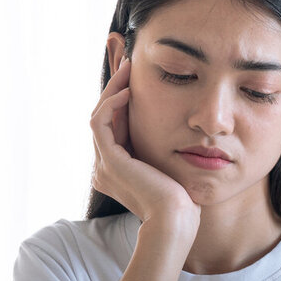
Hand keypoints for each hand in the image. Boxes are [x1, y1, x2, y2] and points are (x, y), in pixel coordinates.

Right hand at [90, 33, 199, 233]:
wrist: (175, 221)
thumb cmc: (181, 200)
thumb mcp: (170, 167)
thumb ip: (164, 149)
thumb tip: (177, 128)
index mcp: (115, 169)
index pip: (113, 125)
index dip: (120, 97)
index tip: (134, 74)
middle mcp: (104, 166)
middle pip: (103, 116)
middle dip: (113, 86)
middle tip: (127, 59)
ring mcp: (104, 164)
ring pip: (99, 115)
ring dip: (113, 88)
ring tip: (129, 67)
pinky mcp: (109, 160)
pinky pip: (101, 122)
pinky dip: (112, 103)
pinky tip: (129, 91)